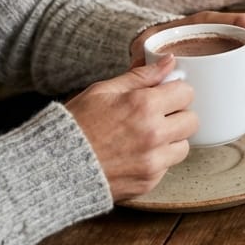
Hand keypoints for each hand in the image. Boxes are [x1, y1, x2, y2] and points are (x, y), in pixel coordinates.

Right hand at [66, 56, 196, 200]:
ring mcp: (153, 162)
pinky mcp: (148, 182)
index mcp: (144, 106)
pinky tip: (135, 155)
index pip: (186, 92)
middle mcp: (154, 134)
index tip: (164, 96)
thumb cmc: (76, 125)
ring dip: (171, 140)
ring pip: (184, 146)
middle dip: (178, 115)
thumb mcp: (103, 91)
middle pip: (192, 120)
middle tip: (157, 116)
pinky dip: (157, 160)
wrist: (53, 167)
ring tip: (146, 137)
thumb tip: (170, 61)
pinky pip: (167, 167)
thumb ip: (141, 76)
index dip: (175, 92)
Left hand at [130, 11, 244, 110]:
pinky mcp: (223, 74)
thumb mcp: (149, 44)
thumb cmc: (150, 45)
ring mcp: (224, 57)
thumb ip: (149, 54)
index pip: (241, 22)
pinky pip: (242, 82)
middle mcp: (220, 39)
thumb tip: (154, 65)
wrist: (148, 54)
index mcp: (209, 24)